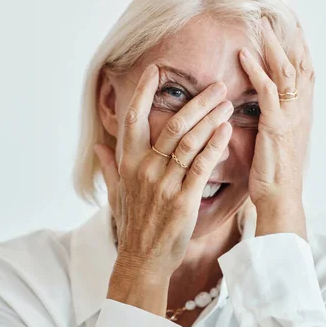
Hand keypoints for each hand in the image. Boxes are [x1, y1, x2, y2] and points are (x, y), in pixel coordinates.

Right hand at [94, 64, 232, 312]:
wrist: (143, 258)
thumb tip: (97, 147)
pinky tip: (227, 131)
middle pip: (172, 125)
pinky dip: (216, 145)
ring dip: (211, 119)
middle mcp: (145, 168)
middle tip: (217, 85)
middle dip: (197, 102)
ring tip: (227, 103)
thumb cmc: (133, 222)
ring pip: (190, 141)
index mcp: (128, 162)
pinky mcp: (183, 199)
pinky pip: (202, 165)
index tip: (155, 68)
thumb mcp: (116, 193)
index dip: (143, 91)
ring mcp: (164, 183)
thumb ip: (109, 166)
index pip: (133, 117)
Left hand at [238, 17, 314, 238]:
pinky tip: (244, 56)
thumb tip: (268, 106)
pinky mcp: (276, 126)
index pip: (304, 73)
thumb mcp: (278, 141)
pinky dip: (256, 71)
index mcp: (300, 113)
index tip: (292, 28)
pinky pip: (267, 92)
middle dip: (289, 39)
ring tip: (260, 26)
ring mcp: (290, 117)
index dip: (299, 49)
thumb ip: (276, 119)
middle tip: (277, 17)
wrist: (281, 198)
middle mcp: (300, 111)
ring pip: (285, 72)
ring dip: (272, 46)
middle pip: (299, 65)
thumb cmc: (275, 174)